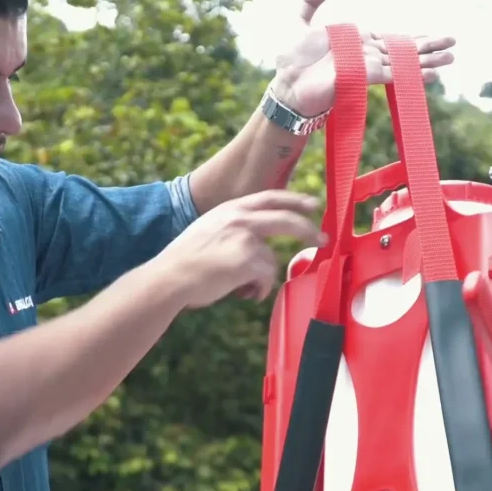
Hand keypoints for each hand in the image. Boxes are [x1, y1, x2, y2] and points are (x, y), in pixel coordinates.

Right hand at [155, 190, 324, 308]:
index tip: (312, 204)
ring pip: (271, 261)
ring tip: (237, 286)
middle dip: (308, 230)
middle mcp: (240, 218)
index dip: (294, 200)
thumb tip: (259, 242)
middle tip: (322, 239)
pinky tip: (239, 293)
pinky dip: (257, 290)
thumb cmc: (185, 261)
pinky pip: (266, 279)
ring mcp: (245, 238)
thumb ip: (234, 228)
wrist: (169, 277)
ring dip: (260, 277)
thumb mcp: (209, 229)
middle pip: (286, 220)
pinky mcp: (248, 260)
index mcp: (230, 209)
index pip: (270, 197)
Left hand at [270, 0, 456, 116]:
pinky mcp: (363, 78)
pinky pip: (393, 74)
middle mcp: (366, 56)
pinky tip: (431, 73)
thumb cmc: (292, 60)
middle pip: (404, 50)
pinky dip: (413, 73)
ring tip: (451, 58)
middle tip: (454, 44)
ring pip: (404, 62)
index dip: (414, 38)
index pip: (391, 39)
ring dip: (429, 60)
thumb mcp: (299, 22)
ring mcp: (367, 68)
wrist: (286, 84)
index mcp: (357, 43)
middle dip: (429, 47)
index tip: (434, 37)